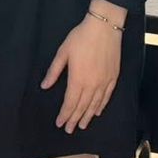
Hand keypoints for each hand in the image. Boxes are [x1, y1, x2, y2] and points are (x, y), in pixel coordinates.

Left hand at [42, 1, 124, 132]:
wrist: (105, 27)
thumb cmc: (81, 37)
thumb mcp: (63, 52)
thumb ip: (54, 71)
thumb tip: (44, 86)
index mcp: (78, 79)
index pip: (70, 102)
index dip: (64, 114)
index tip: (60, 123)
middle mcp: (92, 84)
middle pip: (82, 107)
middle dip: (74, 119)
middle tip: (69, 130)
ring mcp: (104, 82)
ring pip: (95, 104)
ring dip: (87, 116)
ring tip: (81, 125)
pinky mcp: (113, 77)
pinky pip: (107, 97)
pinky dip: (101, 106)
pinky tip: (97, 112)